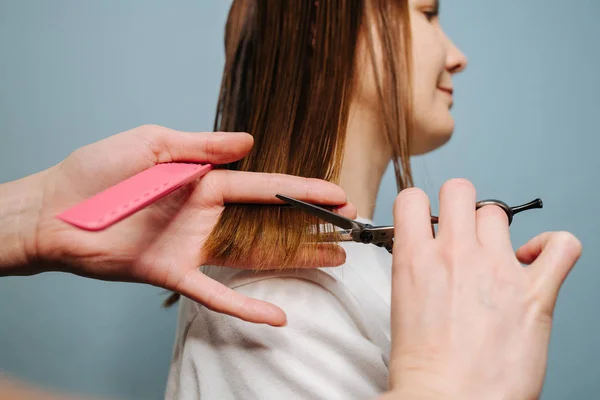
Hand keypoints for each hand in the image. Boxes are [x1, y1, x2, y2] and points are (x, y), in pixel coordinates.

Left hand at [11, 125, 355, 325]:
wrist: (55, 211)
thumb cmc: (99, 172)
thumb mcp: (154, 143)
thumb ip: (203, 146)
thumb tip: (250, 143)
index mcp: (205, 180)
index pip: (265, 186)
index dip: (302, 190)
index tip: (337, 193)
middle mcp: (207, 215)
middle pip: (270, 223)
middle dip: (309, 226)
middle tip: (347, 231)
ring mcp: (194, 247)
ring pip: (254, 257)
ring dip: (293, 261)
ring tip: (332, 262)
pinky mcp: (175, 274)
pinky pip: (216, 293)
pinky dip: (245, 306)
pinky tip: (276, 316)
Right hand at [385, 178, 581, 398]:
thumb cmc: (425, 368)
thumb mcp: (401, 305)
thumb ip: (416, 270)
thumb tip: (429, 257)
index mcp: (415, 259)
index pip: (412, 198)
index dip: (420, 206)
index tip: (427, 220)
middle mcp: (455, 254)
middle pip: (459, 190)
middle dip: (458, 206)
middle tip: (461, 231)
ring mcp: (497, 269)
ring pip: (498, 213)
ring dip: (495, 232)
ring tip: (496, 258)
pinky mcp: (536, 292)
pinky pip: (562, 246)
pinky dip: (554, 247)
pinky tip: (538, 259)